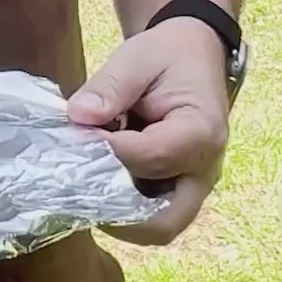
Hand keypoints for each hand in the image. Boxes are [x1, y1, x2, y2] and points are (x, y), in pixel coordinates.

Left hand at [67, 19, 230, 244]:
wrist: (193, 56)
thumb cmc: (167, 55)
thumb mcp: (138, 57)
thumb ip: (109, 86)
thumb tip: (77, 116)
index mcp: (201, 131)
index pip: (152, 158)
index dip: (109, 152)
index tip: (76, 136)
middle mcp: (204, 170)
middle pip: (164, 222)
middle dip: (117, 213)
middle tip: (77, 185)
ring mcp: (194, 185)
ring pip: (158, 226)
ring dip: (118, 214)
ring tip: (83, 182)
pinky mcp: (179, 189)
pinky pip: (153, 214)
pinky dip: (123, 207)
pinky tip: (97, 178)